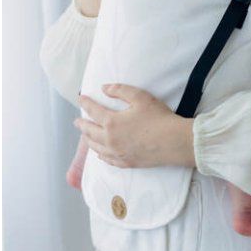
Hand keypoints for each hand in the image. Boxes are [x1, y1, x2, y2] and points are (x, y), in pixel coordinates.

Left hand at [75, 84, 195, 168]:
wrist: (173, 142)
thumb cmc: (158, 118)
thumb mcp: (140, 97)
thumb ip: (120, 90)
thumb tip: (104, 88)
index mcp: (112, 122)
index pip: (93, 111)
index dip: (85, 104)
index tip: (80, 99)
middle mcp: (110, 140)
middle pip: (89, 132)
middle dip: (82, 125)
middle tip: (77, 121)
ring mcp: (117, 153)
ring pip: (96, 147)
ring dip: (88, 140)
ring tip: (85, 136)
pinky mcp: (126, 162)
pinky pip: (107, 159)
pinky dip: (100, 154)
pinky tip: (99, 153)